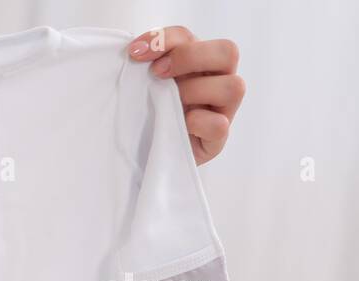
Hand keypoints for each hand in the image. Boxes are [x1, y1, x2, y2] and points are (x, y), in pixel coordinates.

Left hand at [128, 26, 244, 164]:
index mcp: (198, 63)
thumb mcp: (147, 88)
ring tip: (169, 102)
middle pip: (227, 51)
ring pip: (234, 86)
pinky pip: (220, 125)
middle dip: (188, 57)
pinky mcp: (216, 139)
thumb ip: (148, 67)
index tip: (135, 53)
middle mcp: (217, 81)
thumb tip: (136, 54)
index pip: (190, 37)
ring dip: (195, 90)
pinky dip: (199, 122)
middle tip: (156, 73)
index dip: (164, 39)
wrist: (150, 154)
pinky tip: (181, 124)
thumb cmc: (151, 116)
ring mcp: (222, 110)